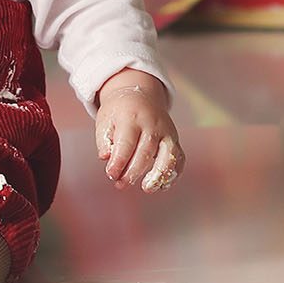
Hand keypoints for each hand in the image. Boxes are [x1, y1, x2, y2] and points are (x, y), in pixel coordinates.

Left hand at [94, 77, 184, 194]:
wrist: (140, 94)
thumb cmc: (119, 111)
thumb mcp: (105, 119)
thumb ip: (104, 139)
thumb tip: (106, 158)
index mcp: (131, 116)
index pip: (126, 142)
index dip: (119, 161)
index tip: (111, 174)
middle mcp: (152, 124)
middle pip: (146, 151)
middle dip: (133, 172)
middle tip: (121, 184)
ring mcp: (167, 132)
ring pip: (168, 155)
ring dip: (158, 175)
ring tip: (146, 188)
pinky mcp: (175, 140)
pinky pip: (179, 159)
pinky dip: (172, 174)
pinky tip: (161, 185)